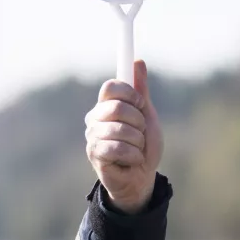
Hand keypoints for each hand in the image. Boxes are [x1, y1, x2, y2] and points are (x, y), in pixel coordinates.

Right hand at [85, 59, 163, 213]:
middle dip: (138, 122)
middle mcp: (95, 117)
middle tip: (140, 133)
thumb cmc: (143, 145)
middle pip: (117, 106)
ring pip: (120, 129)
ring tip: (136, 149)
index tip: (141, 104)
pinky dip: (133, 155)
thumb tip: (138, 61)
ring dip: (138, 142)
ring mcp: (92, 136)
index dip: (130, 94)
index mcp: (106, 104)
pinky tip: (131, 160)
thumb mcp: (147, 115)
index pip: (111, 86)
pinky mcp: (94, 154)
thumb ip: (141, 91)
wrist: (141, 177)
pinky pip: (118, 148)